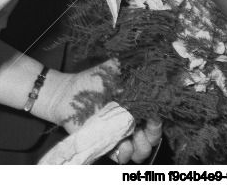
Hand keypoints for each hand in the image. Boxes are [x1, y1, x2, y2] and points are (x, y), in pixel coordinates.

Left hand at [37, 60, 161, 163]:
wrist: (68, 94)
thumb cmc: (93, 79)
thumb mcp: (116, 70)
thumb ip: (135, 71)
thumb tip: (156, 72)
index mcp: (137, 103)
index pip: (155, 115)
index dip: (159, 118)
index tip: (155, 114)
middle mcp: (132, 120)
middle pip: (152, 135)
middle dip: (153, 134)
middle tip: (146, 128)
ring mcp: (120, 134)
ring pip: (141, 149)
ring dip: (141, 146)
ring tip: (133, 139)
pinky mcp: (107, 146)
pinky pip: (122, 156)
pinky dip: (125, 154)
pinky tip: (122, 147)